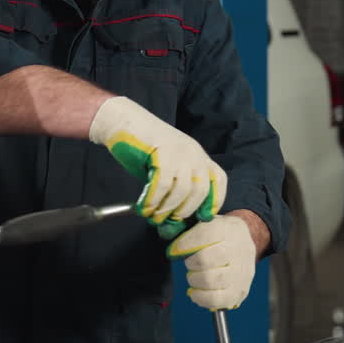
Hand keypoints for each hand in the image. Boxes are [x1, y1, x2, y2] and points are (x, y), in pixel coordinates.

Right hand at [88, 96, 227, 227]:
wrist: (124, 121)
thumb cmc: (144, 148)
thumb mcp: (167, 167)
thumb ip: (174, 187)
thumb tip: (175, 219)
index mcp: (199, 155)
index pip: (219, 179)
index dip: (215, 200)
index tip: (204, 217)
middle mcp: (194, 153)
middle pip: (201, 190)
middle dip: (186, 210)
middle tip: (169, 221)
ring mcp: (180, 151)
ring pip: (182, 190)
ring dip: (166, 208)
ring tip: (153, 216)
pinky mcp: (163, 152)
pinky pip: (163, 184)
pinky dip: (153, 200)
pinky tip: (144, 206)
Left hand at [167, 215, 256, 310]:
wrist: (245, 245)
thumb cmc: (220, 235)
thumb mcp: (209, 223)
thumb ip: (190, 230)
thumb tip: (172, 247)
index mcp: (230, 230)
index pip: (205, 235)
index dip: (185, 243)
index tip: (176, 248)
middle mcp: (239, 251)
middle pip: (206, 260)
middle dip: (191, 263)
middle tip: (190, 262)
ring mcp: (241, 274)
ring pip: (210, 281)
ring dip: (194, 279)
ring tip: (195, 275)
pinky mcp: (239, 292)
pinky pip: (215, 300)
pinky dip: (200, 297)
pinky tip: (196, 291)